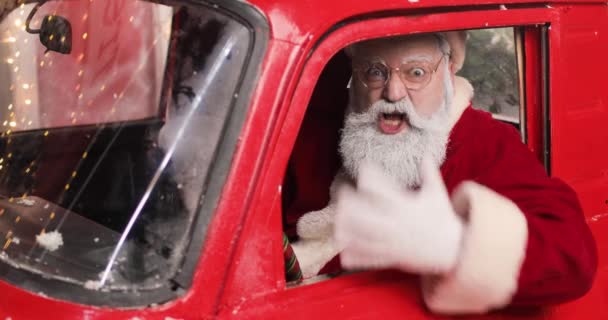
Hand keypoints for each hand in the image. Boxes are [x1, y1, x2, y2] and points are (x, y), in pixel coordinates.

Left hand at [334, 157, 463, 273]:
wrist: (454, 249)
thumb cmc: (442, 218)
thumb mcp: (438, 193)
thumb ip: (429, 173)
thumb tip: (426, 153)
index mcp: (408, 207)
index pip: (386, 190)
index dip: (373, 178)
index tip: (362, 168)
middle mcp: (399, 225)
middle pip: (371, 216)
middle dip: (354, 207)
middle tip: (340, 195)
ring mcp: (395, 243)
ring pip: (368, 238)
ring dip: (350, 232)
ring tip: (335, 224)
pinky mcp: (394, 257)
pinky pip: (373, 259)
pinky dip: (358, 258)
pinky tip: (342, 255)